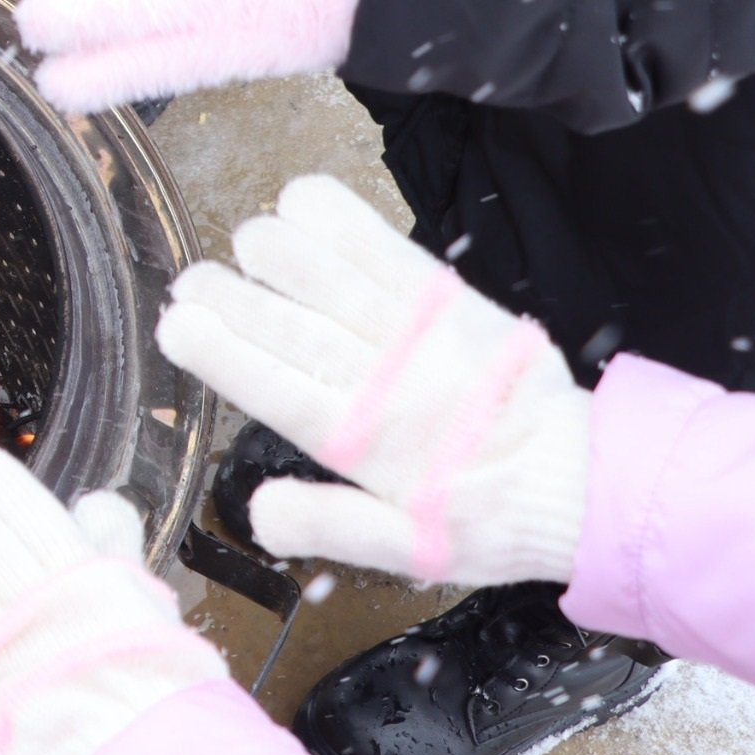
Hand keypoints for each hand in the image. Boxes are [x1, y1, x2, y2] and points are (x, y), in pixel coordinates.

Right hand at [157, 175, 590, 586]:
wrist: (580, 477)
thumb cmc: (484, 516)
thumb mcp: (406, 549)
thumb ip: (327, 525)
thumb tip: (255, 511)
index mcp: (363, 444)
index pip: (271, 386)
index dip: (216, 349)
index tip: (175, 325)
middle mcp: (382, 379)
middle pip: (283, 321)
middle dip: (222, 295)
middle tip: (192, 288)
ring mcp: (414, 330)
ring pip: (323, 270)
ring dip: (271, 249)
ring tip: (246, 250)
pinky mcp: (445, 296)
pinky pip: (377, 242)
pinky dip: (331, 215)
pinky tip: (296, 205)